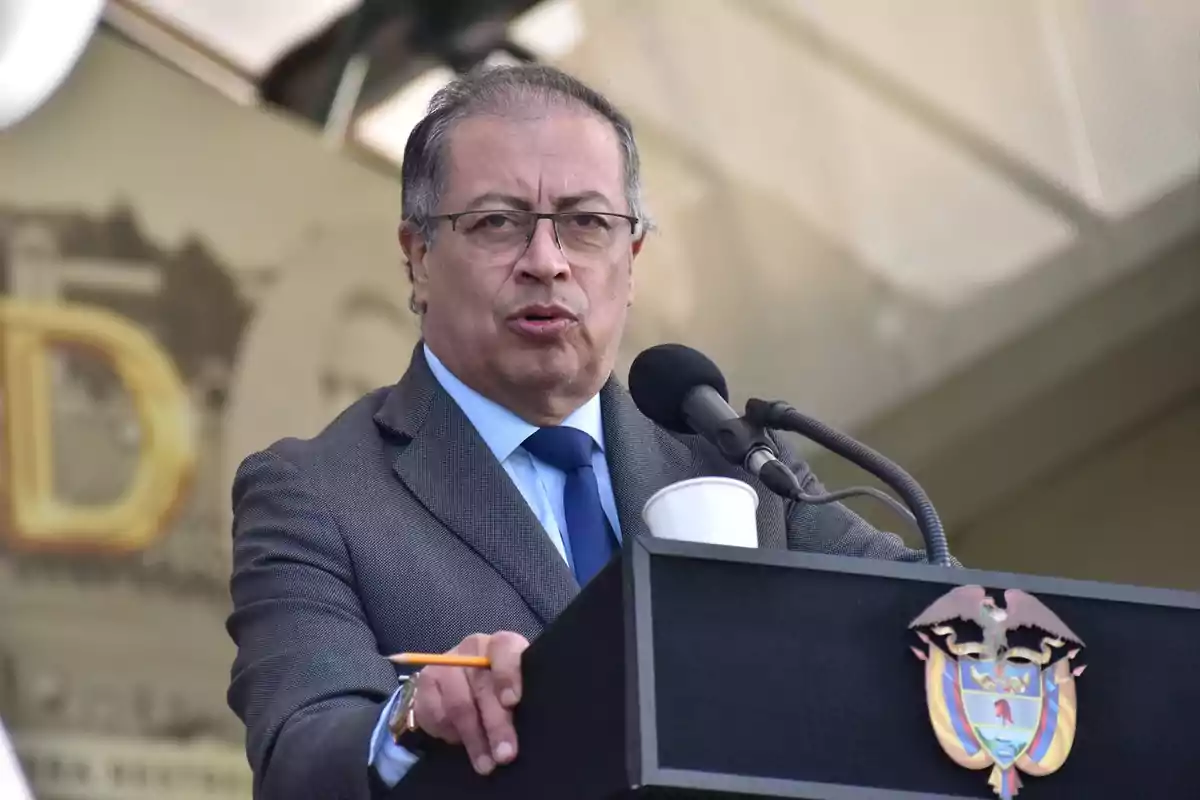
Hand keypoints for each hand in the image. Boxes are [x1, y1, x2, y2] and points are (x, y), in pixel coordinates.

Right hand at [412, 631, 528, 774]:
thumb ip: (519, 698)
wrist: (455, 688)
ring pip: (460, 705)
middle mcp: (472, 649)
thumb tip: (532, 724)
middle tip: (506, 754)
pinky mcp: (425, 682)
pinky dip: (451, 734)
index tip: (512, 701)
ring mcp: (446, 664)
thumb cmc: (497, 689)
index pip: (504, 648)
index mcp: (500, 646)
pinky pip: (438, 715)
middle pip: (483, 687)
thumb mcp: (513, 690)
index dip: (508, 674)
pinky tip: (461, 742)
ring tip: (486, 764)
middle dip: (496, 725)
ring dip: (474, 740)